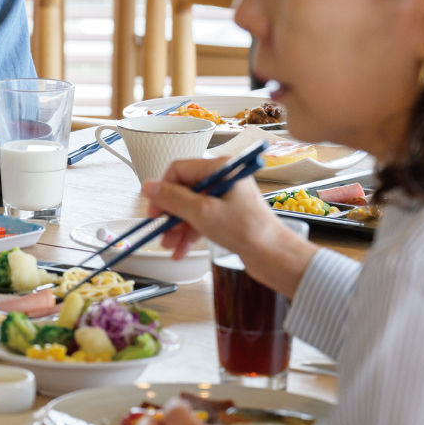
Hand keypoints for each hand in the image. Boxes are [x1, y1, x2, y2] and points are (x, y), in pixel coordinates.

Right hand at [140, 156, 316, 297]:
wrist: (275, 256)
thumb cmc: (245, 230)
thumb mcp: (202, 213)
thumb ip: (173, 198)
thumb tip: (148, 186)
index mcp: (220, 168)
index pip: (179, 170)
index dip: (163, 190)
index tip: (153, 212)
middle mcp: (223, 178)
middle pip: (184, 190)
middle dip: (170, 213)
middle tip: (160, 231)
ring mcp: (227, 197)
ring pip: (192, 207)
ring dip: (178, 227)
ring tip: (169, 246)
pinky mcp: (229, 215)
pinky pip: (202, 219)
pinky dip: (191, 233)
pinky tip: (181, 250)